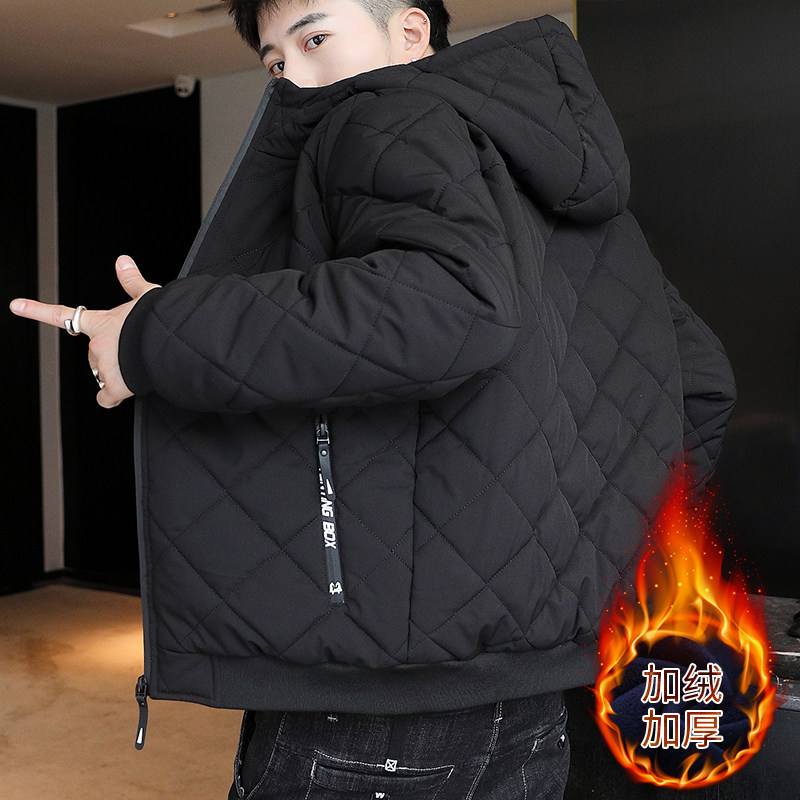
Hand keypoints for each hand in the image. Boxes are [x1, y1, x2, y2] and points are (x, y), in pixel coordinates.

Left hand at [9, 255, 159, 407]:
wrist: (169, 343)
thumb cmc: (159, 320)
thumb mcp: (147, 295)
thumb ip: (131, 280)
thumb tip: (123, 261)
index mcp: (101, 322)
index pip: (62, 314)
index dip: (37, 310)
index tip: (16, 306)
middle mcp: (97, 345)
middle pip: (93, 353)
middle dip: (109, 355)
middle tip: (130, 351)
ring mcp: (104, 366)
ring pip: (103, 372)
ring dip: (116, 372)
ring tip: (137, 365)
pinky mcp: (115, 385)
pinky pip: (106, 397)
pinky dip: (111, 397)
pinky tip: (120, 393)